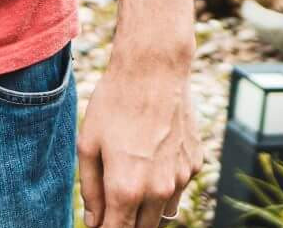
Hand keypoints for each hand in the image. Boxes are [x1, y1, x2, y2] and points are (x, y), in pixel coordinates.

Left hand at [77, 45, 200, 227]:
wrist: (153, 71)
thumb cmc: (114, 104)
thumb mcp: (88, 144)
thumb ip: (90, 189)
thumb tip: (93, 221)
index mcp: (127, 188)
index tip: (98, 225)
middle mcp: (158, 190)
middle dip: (125, 224)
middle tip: (110, 208)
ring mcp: (181, 178)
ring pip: (163, 213)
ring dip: (146, 210)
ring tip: (130, 181)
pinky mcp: (194, 165)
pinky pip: (177, 188)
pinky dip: (164, 186)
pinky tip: (151, 159)